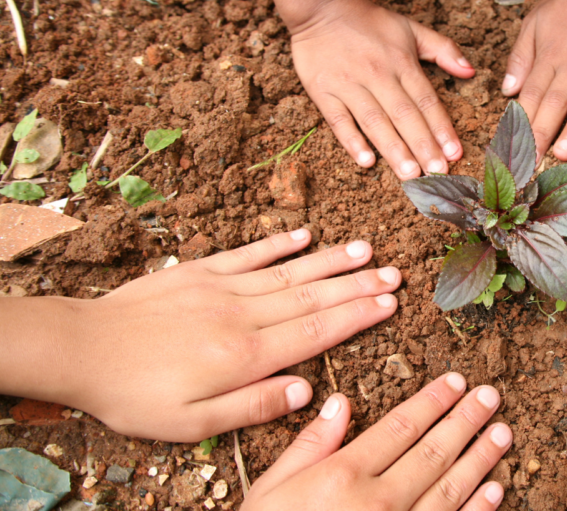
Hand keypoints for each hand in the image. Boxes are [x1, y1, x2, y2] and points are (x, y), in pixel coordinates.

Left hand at [60, 230, 400, 440]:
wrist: (80, 350)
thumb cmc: (136, 395)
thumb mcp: (193, 422)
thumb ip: (254, 406)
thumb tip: (307, 391)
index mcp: (245, 356)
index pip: (316, 332)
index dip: (357, 315)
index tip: (389, 302)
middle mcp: (242, 315)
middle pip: (312, 298)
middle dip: (357, 285)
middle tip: (394, 273)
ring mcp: (221, 288)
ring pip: (288, 272)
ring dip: (330, 261)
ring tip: (366, 249)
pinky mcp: (199, 271)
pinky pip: (248, 254)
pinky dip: (278, 244)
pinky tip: (304, 235)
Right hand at [243, 374, 510, 510]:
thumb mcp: (270, 490)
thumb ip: (309, 446)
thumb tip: (339, 403)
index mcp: (342, 476)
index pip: (400, 427)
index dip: (431, 402)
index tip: (456, 382)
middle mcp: (378, 502)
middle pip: (433, 452)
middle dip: (466, 420)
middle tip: (491, 396)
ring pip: (450, 488)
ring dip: (480, 458)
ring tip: (503, 433)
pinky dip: (478, 509)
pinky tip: (495, 489)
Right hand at [291, 0, 473, 179]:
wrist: (321, 6)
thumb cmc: (370, 22)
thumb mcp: (411, 29)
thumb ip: (444, 49)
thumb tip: (471, 70)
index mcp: (402, 63)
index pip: (427, 101)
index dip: (442, 128)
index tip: (455, 153)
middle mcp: (378, 75)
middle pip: (405, 116)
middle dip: (423, 146)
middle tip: (437, 173)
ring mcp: (349, 85)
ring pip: (375, 121)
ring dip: (394, 149)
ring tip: (410, 174)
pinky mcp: (323, 92)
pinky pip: (339, 120)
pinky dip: (352, 141)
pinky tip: (367, 161)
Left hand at [502, 0, 566, 159]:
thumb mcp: (534, 23)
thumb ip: (520, 58)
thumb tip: (508, 92)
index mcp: (549, 56)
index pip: (532, 95)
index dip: (522, 124)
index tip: (514, 150)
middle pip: (556, 102)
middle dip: (543, 134)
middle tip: (534, 164)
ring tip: (564, 154)